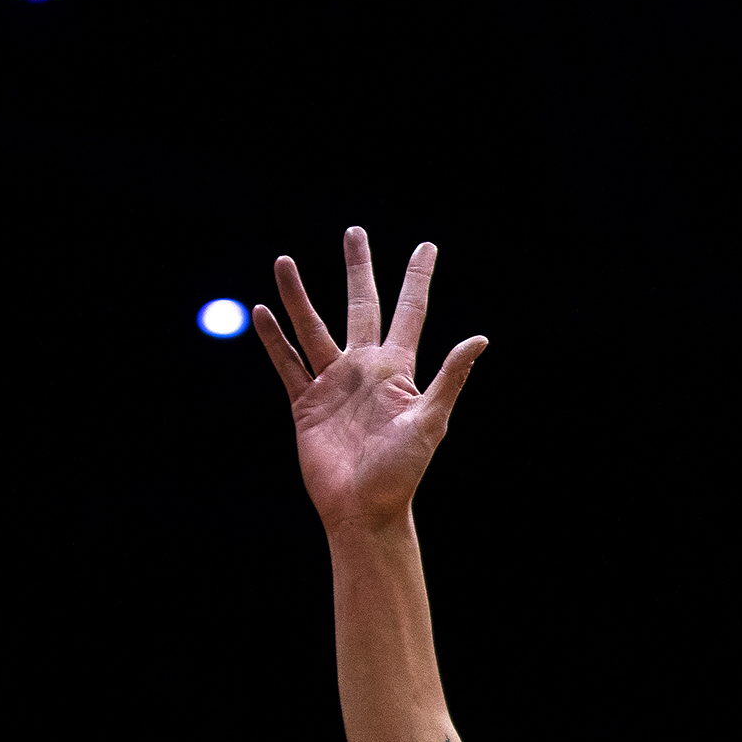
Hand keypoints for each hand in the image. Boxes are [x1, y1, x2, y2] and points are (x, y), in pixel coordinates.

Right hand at [255, 228, 486, 531]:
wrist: (363, 509)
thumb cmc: (402, 472)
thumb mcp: (431, 422)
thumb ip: (449, 378)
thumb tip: (479, 339)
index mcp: (398, 370)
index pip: (409, 312)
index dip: (416, 278)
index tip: (426, 246)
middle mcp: (365, 370)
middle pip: (360, 306)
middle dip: (358, 269)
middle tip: (354, 232)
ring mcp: (333, 384)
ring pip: (312, 327)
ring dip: (297, 296)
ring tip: (284, 261)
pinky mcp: (305, 404)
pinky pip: (287, 363)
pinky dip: (273, 339)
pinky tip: (261, 312)